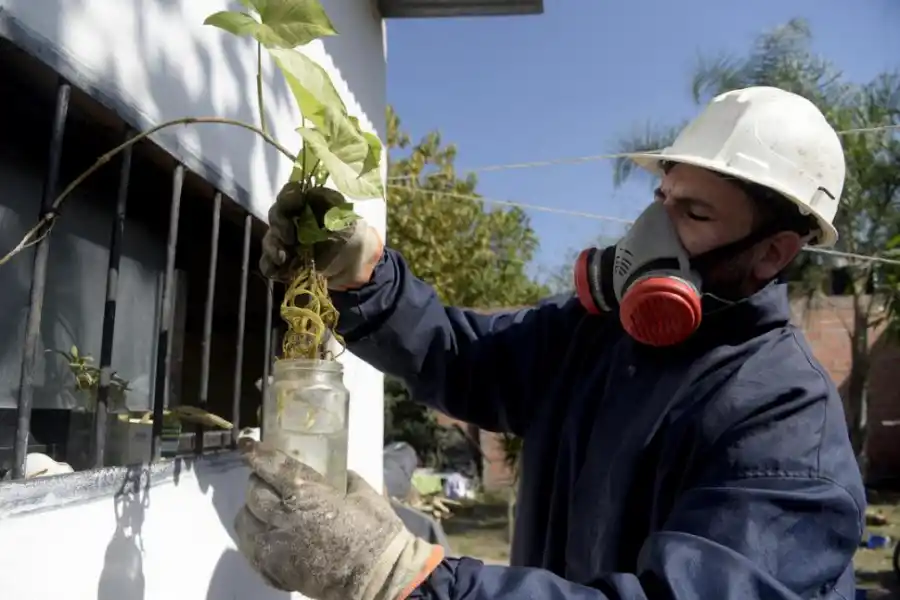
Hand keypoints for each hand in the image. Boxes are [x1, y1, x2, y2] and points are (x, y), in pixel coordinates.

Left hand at [234, 439, 443, 599]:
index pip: (270, 466)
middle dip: (259, 482)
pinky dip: (254, 537)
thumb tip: (341, 475)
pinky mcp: (273, 570)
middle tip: (269, 482)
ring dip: (253, 510)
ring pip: (245, 520)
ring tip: (265, 510)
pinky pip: (249, 548)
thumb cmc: (376, 531)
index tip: (247, 444)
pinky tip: (268, 534)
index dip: (256, 453)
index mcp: (304, 491)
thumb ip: (346, 480)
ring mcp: (274, 546)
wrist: (377, 576)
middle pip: (253, 491)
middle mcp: (282, 516)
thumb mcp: (364, 493)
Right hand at [260, 183, 383, 287]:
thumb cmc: (350, 234)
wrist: (355, 263)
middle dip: (279, 225)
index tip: (296, 203)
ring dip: (273, 247)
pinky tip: (281, 269)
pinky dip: (271, 266)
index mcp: (305, 205)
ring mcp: (285, 241)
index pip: (289, 194)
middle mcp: (291, 220)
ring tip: (283, 258)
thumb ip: (328, 201)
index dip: (288, 197)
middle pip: (275, 216)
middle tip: (290, 238)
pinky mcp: (284, 262)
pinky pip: (269, 263)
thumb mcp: (344, 214)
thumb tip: (310, 191)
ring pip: (269, 239)